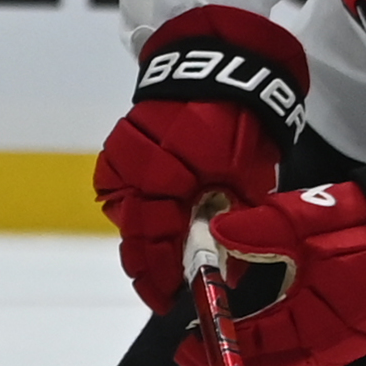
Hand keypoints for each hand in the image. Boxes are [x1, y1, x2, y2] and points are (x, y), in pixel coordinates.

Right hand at [96, 5, 308, 311]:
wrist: (217, 64)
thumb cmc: (239, 120)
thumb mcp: (248, 178)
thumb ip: (236, 225)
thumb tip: (232, 275)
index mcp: (168, 179)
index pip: (157, 245)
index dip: (162, 279)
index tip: (169, 301)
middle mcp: (135, 171)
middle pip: (134, 236)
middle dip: (149, 266)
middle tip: (163, 289)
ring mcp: (121, 158)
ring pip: (126, 216)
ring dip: (145, 236)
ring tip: (164, 253)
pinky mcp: (117, 148)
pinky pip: (121, 190)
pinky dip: (138, 207)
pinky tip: (158, 213)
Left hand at [178, 153, 365, 365]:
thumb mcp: (316, 220)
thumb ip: (265, 229)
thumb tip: (218, 232)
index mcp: (316, 325)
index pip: (256, 349)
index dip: (218, 348)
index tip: (183, 343)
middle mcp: (330, 342)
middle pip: (269, 360)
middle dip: (233, 352)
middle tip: (193, 342)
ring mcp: (346, 337)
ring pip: (288, 352)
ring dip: (256, 344)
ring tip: (224, 326)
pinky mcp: (356, 325)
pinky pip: (308, 339)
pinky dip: (281, 333)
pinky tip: (266, 317)